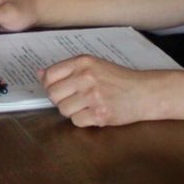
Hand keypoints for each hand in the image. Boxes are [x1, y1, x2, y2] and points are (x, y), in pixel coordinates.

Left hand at [40, 55, 166, 127]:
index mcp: (83, 62)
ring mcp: (93, 96)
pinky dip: (83, 120)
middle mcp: (86, 77)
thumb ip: (67, 69)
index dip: (49, 85)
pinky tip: (94, 113)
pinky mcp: (100, 114)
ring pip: (63, 110)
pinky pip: (76, 121)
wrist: (144, 92)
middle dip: (60, 100)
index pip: (50, 76)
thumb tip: (39, 73)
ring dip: (72, 111)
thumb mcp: (93, 66)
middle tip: (74, 99)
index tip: (57, 89)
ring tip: (86, 106)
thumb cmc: (119, 79)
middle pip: (53, 94)